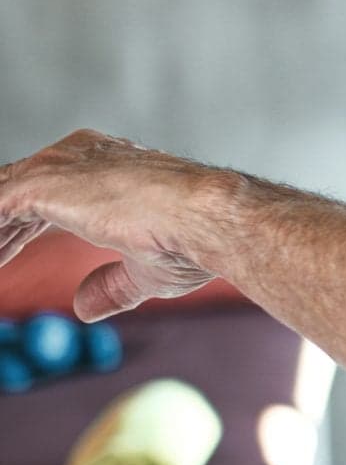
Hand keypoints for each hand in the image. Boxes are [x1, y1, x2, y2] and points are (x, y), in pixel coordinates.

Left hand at [0, 130, 227, 318]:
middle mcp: (81, 155)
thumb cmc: (190, 239)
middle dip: (2, 229)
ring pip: (1, 197)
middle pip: (18, 188)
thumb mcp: (145, 270)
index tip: (9, 251)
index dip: (22, 227)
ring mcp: (59, 166)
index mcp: (108, 165)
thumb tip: (85, 308)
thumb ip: (110, 283)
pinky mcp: (39, 183)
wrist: (205, 218)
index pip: (48, 190)